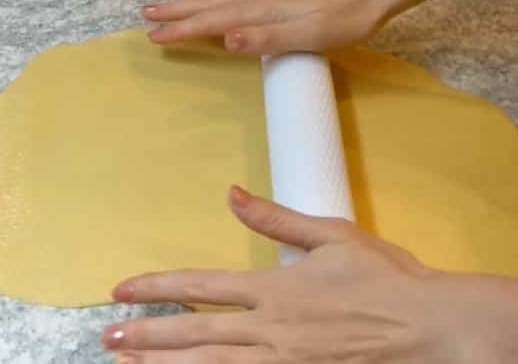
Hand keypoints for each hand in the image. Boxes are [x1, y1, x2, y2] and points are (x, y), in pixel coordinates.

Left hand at [102, 186, 517, 363]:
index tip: (122, 289)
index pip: (200, 285)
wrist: (431, 327)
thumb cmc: (385, 280)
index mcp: (273, 286)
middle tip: (108, 336)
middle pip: (194, 332)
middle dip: (146, 335)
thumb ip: (275, 218)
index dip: (157, 286)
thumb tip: (231, 194)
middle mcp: (269, 326)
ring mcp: (282, 360)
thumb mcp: (332, 235)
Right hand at [143, 0, 396, 54]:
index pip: (208, 21)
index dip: (180, 30)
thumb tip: (225, 39)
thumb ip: (264, 39)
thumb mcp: (307, 38)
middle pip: (205, 0)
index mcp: (257, 9)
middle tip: (145, 12)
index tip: (154, 37)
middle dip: (174, 8)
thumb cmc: (341, 21)